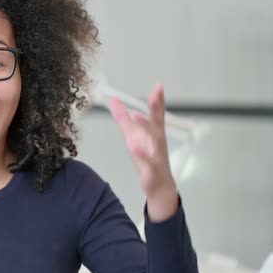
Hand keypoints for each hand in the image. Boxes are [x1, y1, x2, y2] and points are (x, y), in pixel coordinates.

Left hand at [108, 84, 177, 221]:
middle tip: (156, 93)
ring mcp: (156, 157)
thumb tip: (113, 101)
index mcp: (154, 134)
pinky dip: (141, 155)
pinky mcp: (151, 171)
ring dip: (147, 129)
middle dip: (157, 109)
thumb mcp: (133, 136)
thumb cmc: (147, 158)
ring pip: (155, 142)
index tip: (158, 86)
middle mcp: (158, 143)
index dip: (157, 101)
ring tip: (137, 116)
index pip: (157, 115)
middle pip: (158, 123)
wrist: (159, 187)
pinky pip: (147, 163)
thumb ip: (124, 119)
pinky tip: (133, 146)